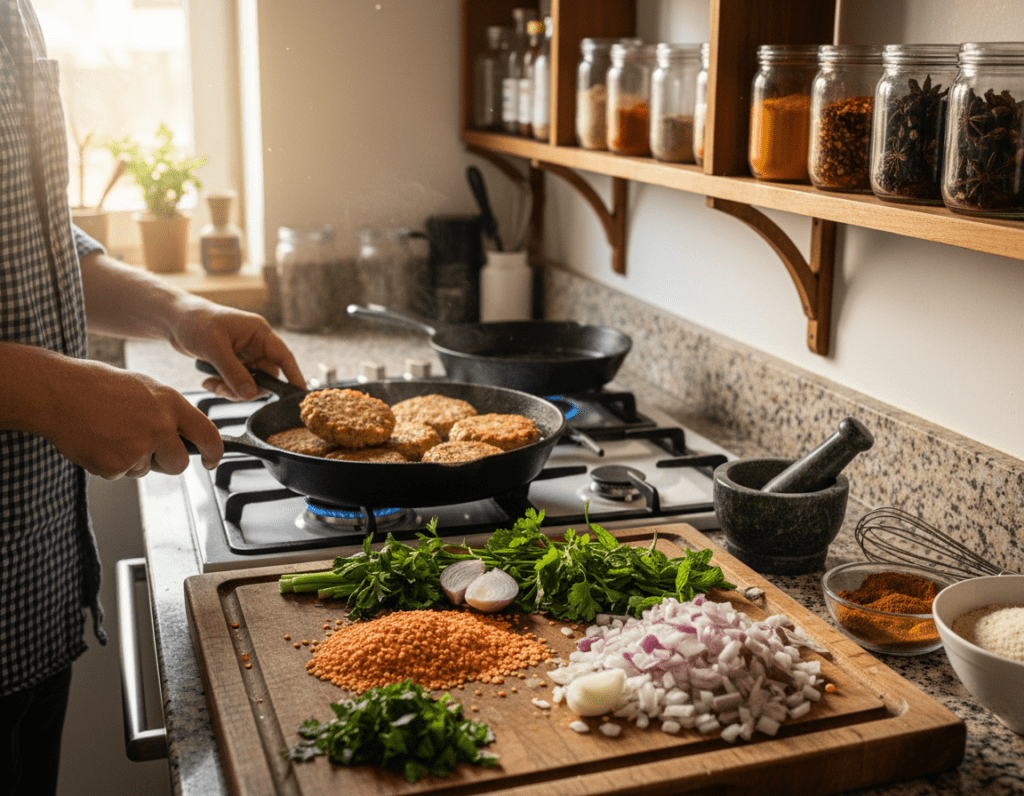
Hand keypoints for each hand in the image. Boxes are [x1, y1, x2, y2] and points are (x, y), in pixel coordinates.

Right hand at [42, 359, 223, 478]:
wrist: (58, 392)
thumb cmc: (98, 387)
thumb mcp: (146, 389)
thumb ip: (169, 412)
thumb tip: (187, 435)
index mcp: (171, 403)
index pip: (208, 435)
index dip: (215, 453)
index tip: (212, 460)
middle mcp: (160, 426)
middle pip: (180, 464)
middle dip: (167, 462)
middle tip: (145, 447)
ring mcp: (138, 447)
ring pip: (147, 469)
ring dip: (134, 460)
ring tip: (112, 433)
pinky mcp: (116, 465)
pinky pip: (121, 474)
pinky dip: (110, 464)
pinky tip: (98, 442)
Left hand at [167, 301, 304, 399]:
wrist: (173, 319)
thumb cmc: (195, 322)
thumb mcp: (215, 349)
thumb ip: (234, 373)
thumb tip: (250, 395)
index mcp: (259, 333)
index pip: (284, 356)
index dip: (294, 375)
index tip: (299, 393)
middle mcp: (255, 344)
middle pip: (265, 375)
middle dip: (249, 388)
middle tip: (231, 392)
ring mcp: (244, 354)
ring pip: (250, 382)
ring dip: (233, 389)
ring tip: (213, 384)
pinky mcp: (232, 362)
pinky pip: (236, 382)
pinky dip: (224, 386)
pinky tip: (208, 381)